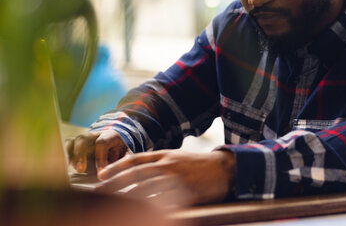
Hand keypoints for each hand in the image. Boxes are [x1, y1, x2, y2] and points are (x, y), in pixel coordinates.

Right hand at [65, 129, 129, 173]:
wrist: (115, 146)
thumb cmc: (121, 153)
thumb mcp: (127, 157)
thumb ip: (122, 164)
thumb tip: (116, 177)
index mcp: (110, 135)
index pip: (102, 142)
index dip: (100, 158)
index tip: (101, 174)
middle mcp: (94, 135)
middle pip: (84, 139)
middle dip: (81, 154)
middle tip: (81, 170)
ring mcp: (83, 139)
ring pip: (73, 142)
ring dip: (70, 155)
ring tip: (70, 170)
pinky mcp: (75, 146)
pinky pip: (66, 147)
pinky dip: (64, 156)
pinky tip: (64, 169)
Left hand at [95, 150, 235, 205]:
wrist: (223, 170)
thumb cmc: (198, 166)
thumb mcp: (177, 159)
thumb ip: (159, 164)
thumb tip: (137, 172)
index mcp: (165, 155)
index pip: (136, 160)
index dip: (117, 167)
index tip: (102, 176)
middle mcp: (168, 164)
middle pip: (136, 174)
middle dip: (115, 184)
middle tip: (98, 193)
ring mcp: (176, 178)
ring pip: (145, 188)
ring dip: (127, 198)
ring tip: (113, 207)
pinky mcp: (184, 192)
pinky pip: (162, 201)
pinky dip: (149, 207)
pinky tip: (138, 213)